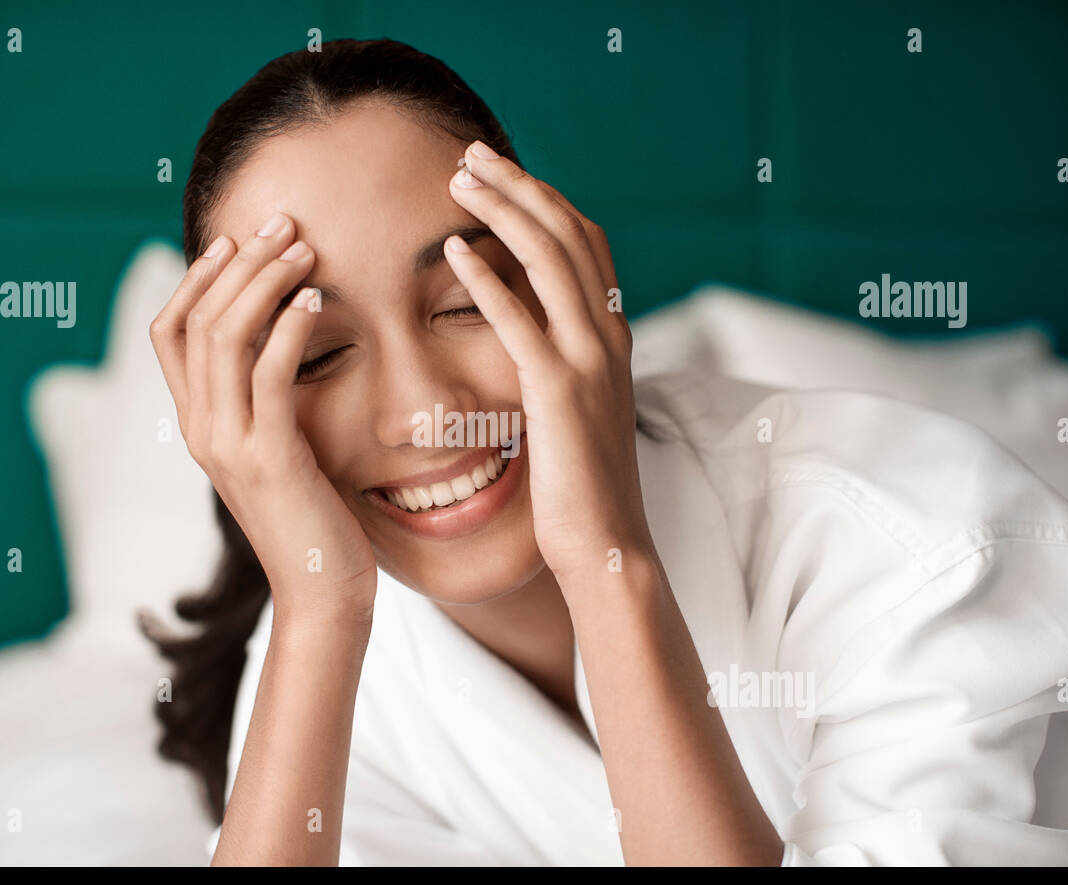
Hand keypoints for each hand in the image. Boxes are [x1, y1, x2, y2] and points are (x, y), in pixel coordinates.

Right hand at [150, 216, 377, 628]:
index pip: (170, 333)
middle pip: (196, 319)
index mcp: (198, 426)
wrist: (321, 595)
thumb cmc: (314, 522)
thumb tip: (286, 352)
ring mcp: (228, 445)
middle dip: (237, 262)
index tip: (236, 239)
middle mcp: (201, 430)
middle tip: (282, 222)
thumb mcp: (281, 454)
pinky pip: (269, 374)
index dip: (196, 278)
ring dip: (264, 281)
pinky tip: (317, 300)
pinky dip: (289, 327)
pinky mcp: (269, 458)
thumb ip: (268, 407)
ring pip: (225, 336)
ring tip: (302, 246)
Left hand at [443, 141, 656, 582]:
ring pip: (550, 258)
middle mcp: (609, 337)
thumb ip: (564, 365)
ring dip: (503, 210)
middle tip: (471, 155)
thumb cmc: (584, 488)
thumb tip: (530, 333)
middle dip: (519, 186)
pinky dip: (486, 277)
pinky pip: (519, 319)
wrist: (608, 546)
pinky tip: (453, 249)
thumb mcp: (582, 412)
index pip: (586, 243)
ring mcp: (589, 361)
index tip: (501, 176)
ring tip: (459, 179)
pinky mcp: (558, 392)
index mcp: (614, 337)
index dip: (544, 200)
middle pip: (568, 233)